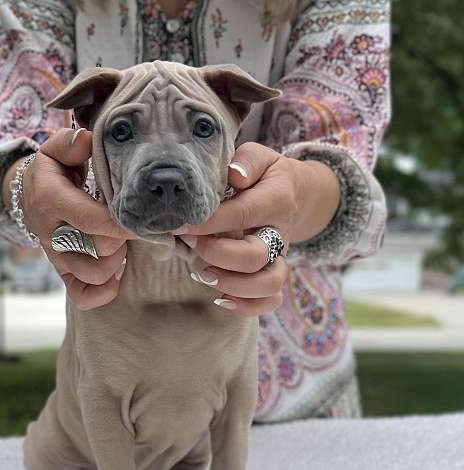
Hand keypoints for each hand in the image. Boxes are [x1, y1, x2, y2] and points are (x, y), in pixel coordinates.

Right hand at [4, 128, 134, 309]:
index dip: (122, 222)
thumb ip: (70, 143)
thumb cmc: (52, 173)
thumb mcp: (55, 150)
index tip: (143, 216)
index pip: (92, 220)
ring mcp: (57, 258)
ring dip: (117, 261)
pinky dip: (105, 291)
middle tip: (128, 223)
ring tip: (120, 243)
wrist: (28, 199)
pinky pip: (83, 296)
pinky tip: (116, 273)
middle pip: (100, 248)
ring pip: (95, 274)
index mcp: (51, 201)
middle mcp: (52, 234)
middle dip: (122, 237)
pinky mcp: (63, 274)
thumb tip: (87, 141)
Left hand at [179, 142, 338, 316]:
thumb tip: (234, 176)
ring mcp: (279, 256)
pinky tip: (220, 300)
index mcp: (275, 199)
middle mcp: (280, 232)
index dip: (209, 223)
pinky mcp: (275, 272)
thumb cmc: (264, 175)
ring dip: (233, 285)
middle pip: (255, 256)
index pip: (241, 214)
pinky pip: (272, 300)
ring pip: (269, 283)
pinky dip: (248, 307)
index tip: (181, 225)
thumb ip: (246, 161)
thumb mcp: (258, 156)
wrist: (294, 193)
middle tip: (189, 245)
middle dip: (217, 255)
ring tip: (203, 275)